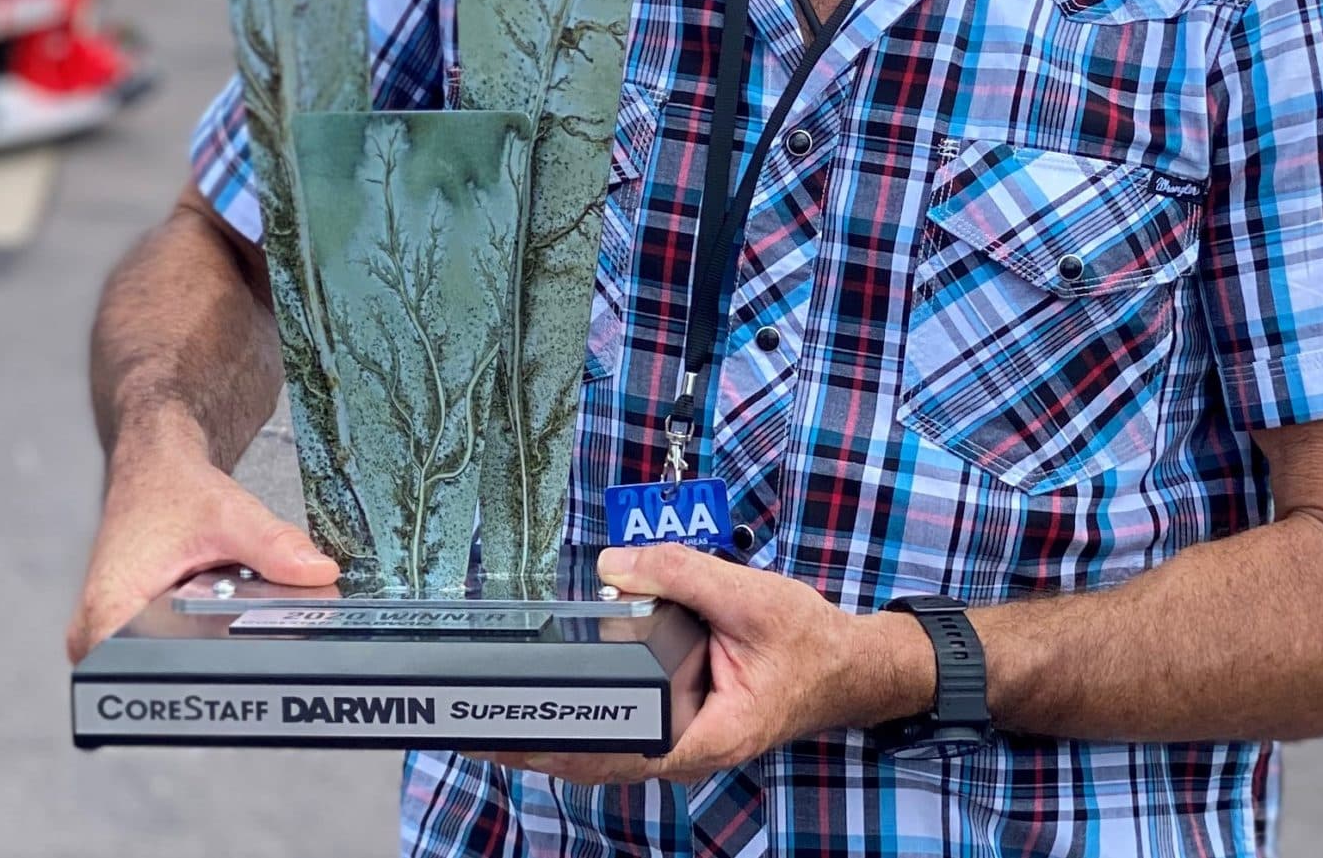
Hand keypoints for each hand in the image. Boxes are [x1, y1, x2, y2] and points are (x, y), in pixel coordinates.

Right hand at [64, 435, 337, 661]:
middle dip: (213, 650)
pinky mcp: (125, 626)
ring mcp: (109, 631)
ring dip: (204, 638)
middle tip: (234, 609)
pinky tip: (211, 599)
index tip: (237, 643)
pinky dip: (196, 626)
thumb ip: (274, 547)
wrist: (152, 468)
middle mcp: (100, 628)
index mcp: (112, 607)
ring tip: (218, 596)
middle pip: (163, 670)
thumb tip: (316, 575)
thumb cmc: (170, 488)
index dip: (203, 669)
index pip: (146, 672)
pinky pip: (165, 643)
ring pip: (165, 659)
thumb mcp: (229, 514)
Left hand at [474, 544, 930, 787]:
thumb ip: (682, 574)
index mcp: (708, 737)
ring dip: (552, 737)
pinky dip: (581, 718)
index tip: (512, 739)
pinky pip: (620, 728)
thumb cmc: (809, 645)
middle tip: (476, 729)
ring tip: (490, 721)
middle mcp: (687, 752)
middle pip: (600, 760)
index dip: (561, 748)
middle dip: (538, 746)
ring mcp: (679, 742)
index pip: (621, 754)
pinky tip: (542, 705)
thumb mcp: (750, 598)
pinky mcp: (676, 722)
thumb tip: (616, 562)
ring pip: (606, 750)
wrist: (847, 667)